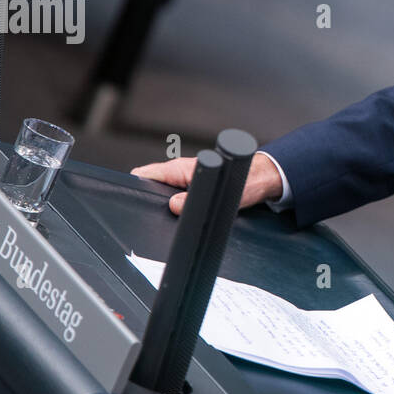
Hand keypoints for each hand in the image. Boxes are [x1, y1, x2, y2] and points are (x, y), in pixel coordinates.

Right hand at [130, 152, 282, 215]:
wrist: (259, 181)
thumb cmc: (244, 182)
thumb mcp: (220, 194)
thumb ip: (195, 199)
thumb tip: (174, 206)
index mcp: (179, 169)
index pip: (144, 174)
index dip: (135, 187)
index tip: (134, 203)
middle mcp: (179, 174)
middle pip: (150, 187)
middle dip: (148, 202)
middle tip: (151, 220)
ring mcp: (183, 184)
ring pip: (162, 196)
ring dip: (162, 209)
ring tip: (166, 224)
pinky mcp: (191, 193)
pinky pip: (175, 201)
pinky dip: (174, 211)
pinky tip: (178, 224)